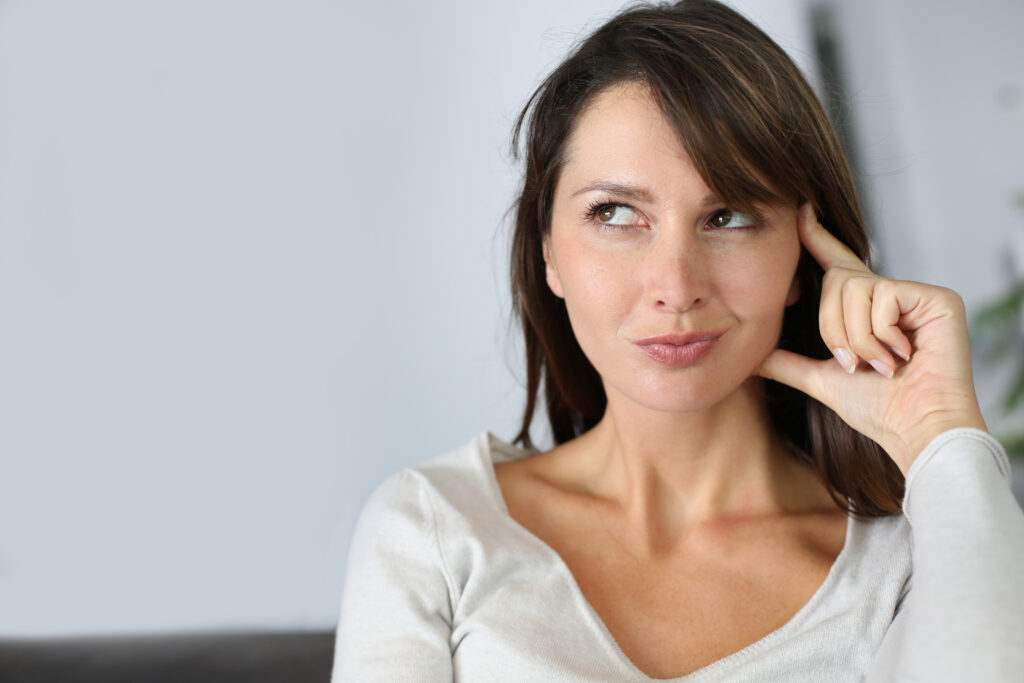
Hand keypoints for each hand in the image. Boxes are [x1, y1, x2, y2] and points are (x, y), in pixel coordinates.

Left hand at [757, 204, 986, 473]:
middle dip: (834, 329)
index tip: (799, 210)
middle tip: (856, 364)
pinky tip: (904, 356)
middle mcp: (891, 295)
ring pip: (855, 289)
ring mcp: (915, 295)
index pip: (837, 265)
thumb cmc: (877, 410)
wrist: (915, 430)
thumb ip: (788, 363)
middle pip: (836, 282)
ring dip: (858, 339)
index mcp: (866, 310)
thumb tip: (751, 356)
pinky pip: (883, 298)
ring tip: (882, 365)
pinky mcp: (937, 297)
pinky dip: (881, 335)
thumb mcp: (821, 380)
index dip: (816, 237)